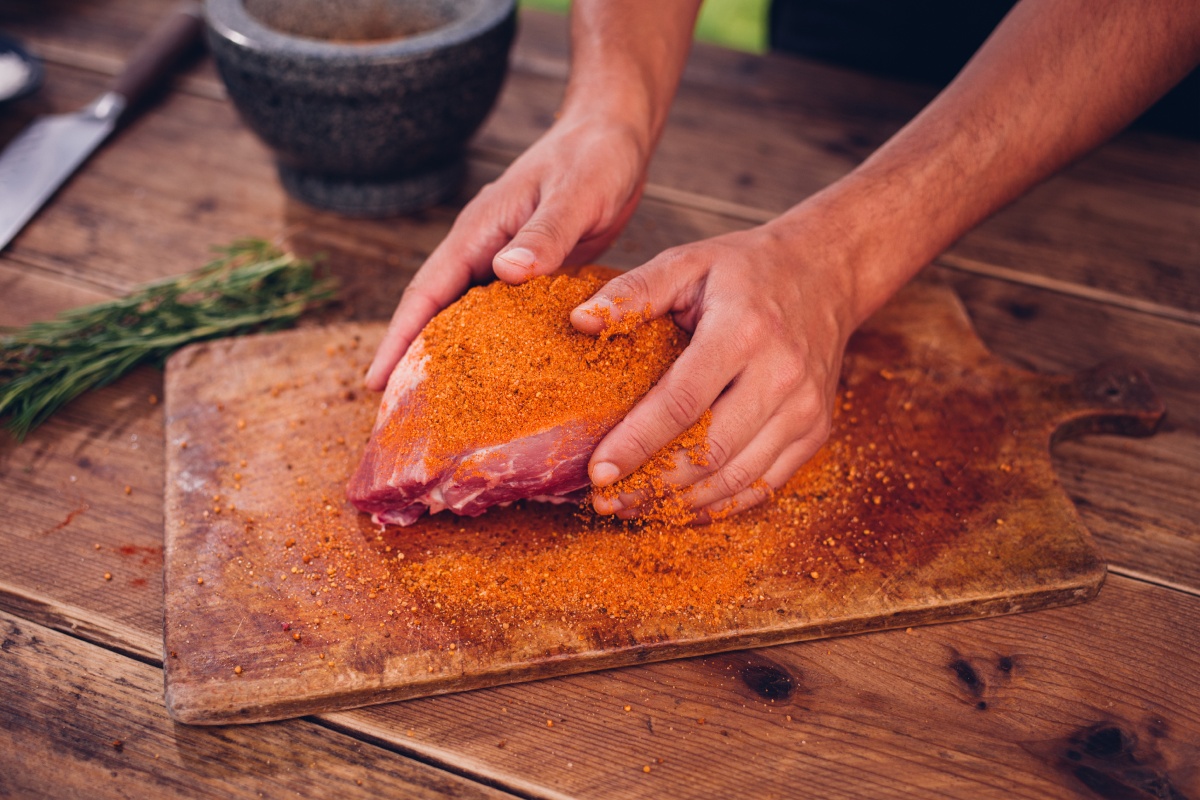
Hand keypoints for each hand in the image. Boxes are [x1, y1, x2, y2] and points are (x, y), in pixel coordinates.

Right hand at [365, 113, 649, 389]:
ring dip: (453, 357)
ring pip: (469, 318)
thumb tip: (504, 271)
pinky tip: (503, 380)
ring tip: (444, 409)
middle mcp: (483, 249)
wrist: (614, 135)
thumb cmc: (595, 158)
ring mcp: (504, 262)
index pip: (425, 292)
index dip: (399, 338)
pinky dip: (496, 347)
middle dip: (415, 359)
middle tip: (402, 414)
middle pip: (436, 313)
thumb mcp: (574, 195)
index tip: (376, 382)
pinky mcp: (532, 273)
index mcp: (479, 231)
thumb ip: (544, 235)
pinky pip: (504, 316)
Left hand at [574, 207, 861, 521]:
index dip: (636, 442)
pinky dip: (722, 504)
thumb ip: (633, 291)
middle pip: (711, 450)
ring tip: (633, 508)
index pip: (682, 402)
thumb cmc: (747, 270)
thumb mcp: (687, 261)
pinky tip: (681, 507)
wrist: (827, 273)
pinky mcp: (816, 431)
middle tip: (605, 501)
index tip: (597, 471)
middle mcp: (781, 374)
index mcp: (744, 330)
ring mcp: (805, 408)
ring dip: (682, 502)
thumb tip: (578, 322)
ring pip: (738, 477)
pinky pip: (765, 484)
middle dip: (653, 484)